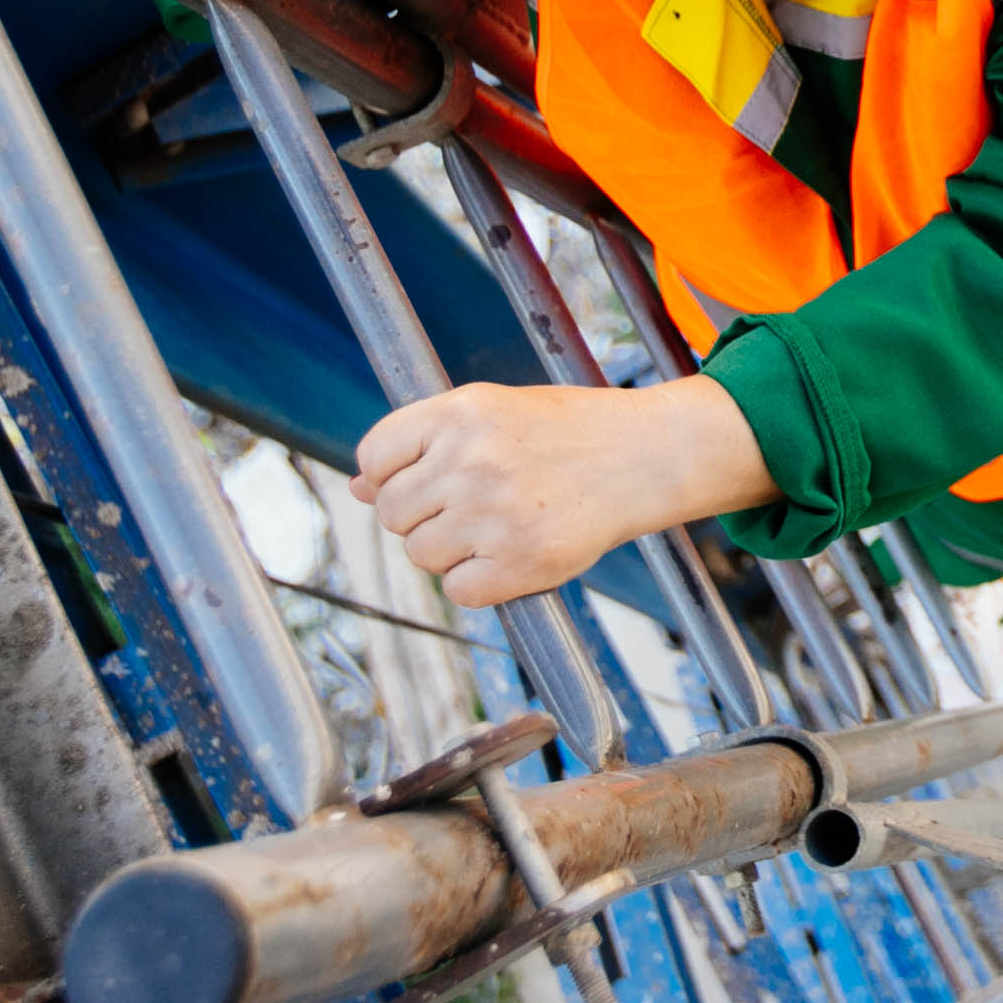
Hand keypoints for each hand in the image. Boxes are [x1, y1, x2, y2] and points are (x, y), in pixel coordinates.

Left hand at [351, 373, 777, 606]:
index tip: (416, 482)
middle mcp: (471, 461)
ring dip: (447, 551)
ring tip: (492, 528)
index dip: (386, 477)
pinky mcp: (520, 563)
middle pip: (391, 512)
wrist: (645, 456)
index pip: (374, 456)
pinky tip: (509, 554)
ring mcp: (493, 514)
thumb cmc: (569, 431)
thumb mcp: (494, 411)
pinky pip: (458, 591)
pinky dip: (477, 582)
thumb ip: (426, 443)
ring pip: (420, 554)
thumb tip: (357, 487)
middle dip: (419, 516)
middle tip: (467, 507)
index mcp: (461, 412)